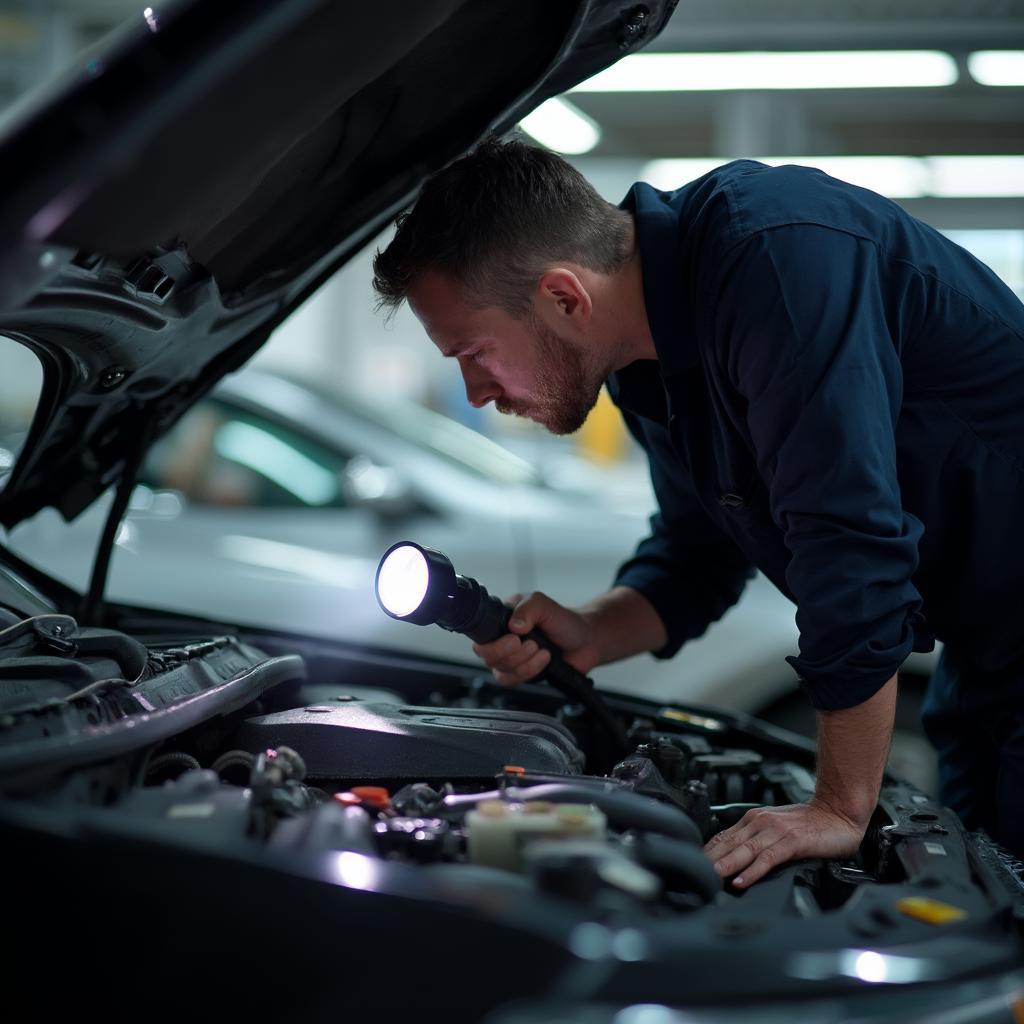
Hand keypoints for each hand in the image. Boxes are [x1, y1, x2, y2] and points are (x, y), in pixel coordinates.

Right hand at [471, 591, 600, 685]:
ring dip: (522, 662)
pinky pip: (512, 680)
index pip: (480, 633)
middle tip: (530, 643)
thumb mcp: (545, 605)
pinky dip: (529, 670)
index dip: (492, 641)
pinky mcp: (520, 673)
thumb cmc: (565, 621)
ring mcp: (510, 658)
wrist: (586, 641)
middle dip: (509, 653)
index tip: (513, 638)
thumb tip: (513, 626)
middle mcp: (502, 638)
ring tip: (542, 649)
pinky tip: (544, 659)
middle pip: (486, 655)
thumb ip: (528, 609)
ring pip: (499, 670)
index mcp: (502, 618)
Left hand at [703, 799, 865, 887]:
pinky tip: (742, 881)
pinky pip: (767, 858)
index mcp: (754, 819)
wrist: (838, 811)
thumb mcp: (777, 828)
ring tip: (711, 878)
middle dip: (710, 860)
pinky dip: (753, 870)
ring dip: (726, 865)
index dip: (707, 852)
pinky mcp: (792, 842)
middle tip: (694, 875)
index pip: (723, 836)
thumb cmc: (810, 823)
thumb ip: (757, 840)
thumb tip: (736, 858)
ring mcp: (775, 831)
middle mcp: (760, 822)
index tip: (692, 866)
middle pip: (729, 843)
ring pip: (744, 850)